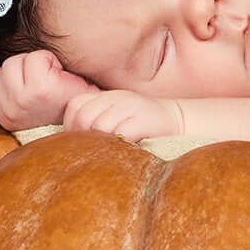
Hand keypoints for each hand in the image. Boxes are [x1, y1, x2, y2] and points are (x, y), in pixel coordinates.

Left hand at [0, 49, 93, 131]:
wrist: (72, 122)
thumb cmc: (73, 96)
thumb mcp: (75, 74)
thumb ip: (55, 57)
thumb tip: (47, 27)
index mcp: (41, 88)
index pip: (34, 56)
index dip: (47, 61)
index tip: (55, 74)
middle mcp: (21, 101)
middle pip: (11, 63)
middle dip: (26, 67)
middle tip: (41, 79)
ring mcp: (9, 110)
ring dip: (12, 77)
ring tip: (29, 86)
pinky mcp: (1, 117)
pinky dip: (1, 91)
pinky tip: (18, 95)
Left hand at [58, 87, 183, 141]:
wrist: (180, 120)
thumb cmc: (143, 125)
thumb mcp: (117, 115)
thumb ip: (96, 121)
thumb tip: (69, 142)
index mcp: (107, 96)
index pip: (75, 106)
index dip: (71, 125)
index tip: (80, 141)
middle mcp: (117, 98)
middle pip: (84, 117)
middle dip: (83, 138)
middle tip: (93, 151)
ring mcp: (131, 106)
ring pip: (100, 126)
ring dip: (101, 144)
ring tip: (109, 153)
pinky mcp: (145, 118)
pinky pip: (121, 133)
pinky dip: (118, 145)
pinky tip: (123, 151)